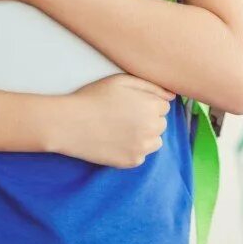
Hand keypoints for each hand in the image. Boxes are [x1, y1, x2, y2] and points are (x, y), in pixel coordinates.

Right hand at [48, 74, 173, 167]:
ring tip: (121, 130)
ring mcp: (142, 147)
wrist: (70, 123)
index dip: (147, 103)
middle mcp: (151, 128)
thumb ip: (151, 86)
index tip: (130, 104)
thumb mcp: (122, 81)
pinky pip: (141, 155)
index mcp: (151, 107)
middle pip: (160, 124)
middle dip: (148, 119)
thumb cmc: (94, 97)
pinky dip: (133, 150)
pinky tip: (116, 142)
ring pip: (155, 141)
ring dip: (145, 136)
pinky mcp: (131, 162)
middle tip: (124, 117)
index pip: (163, 106)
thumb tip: (172, 96)